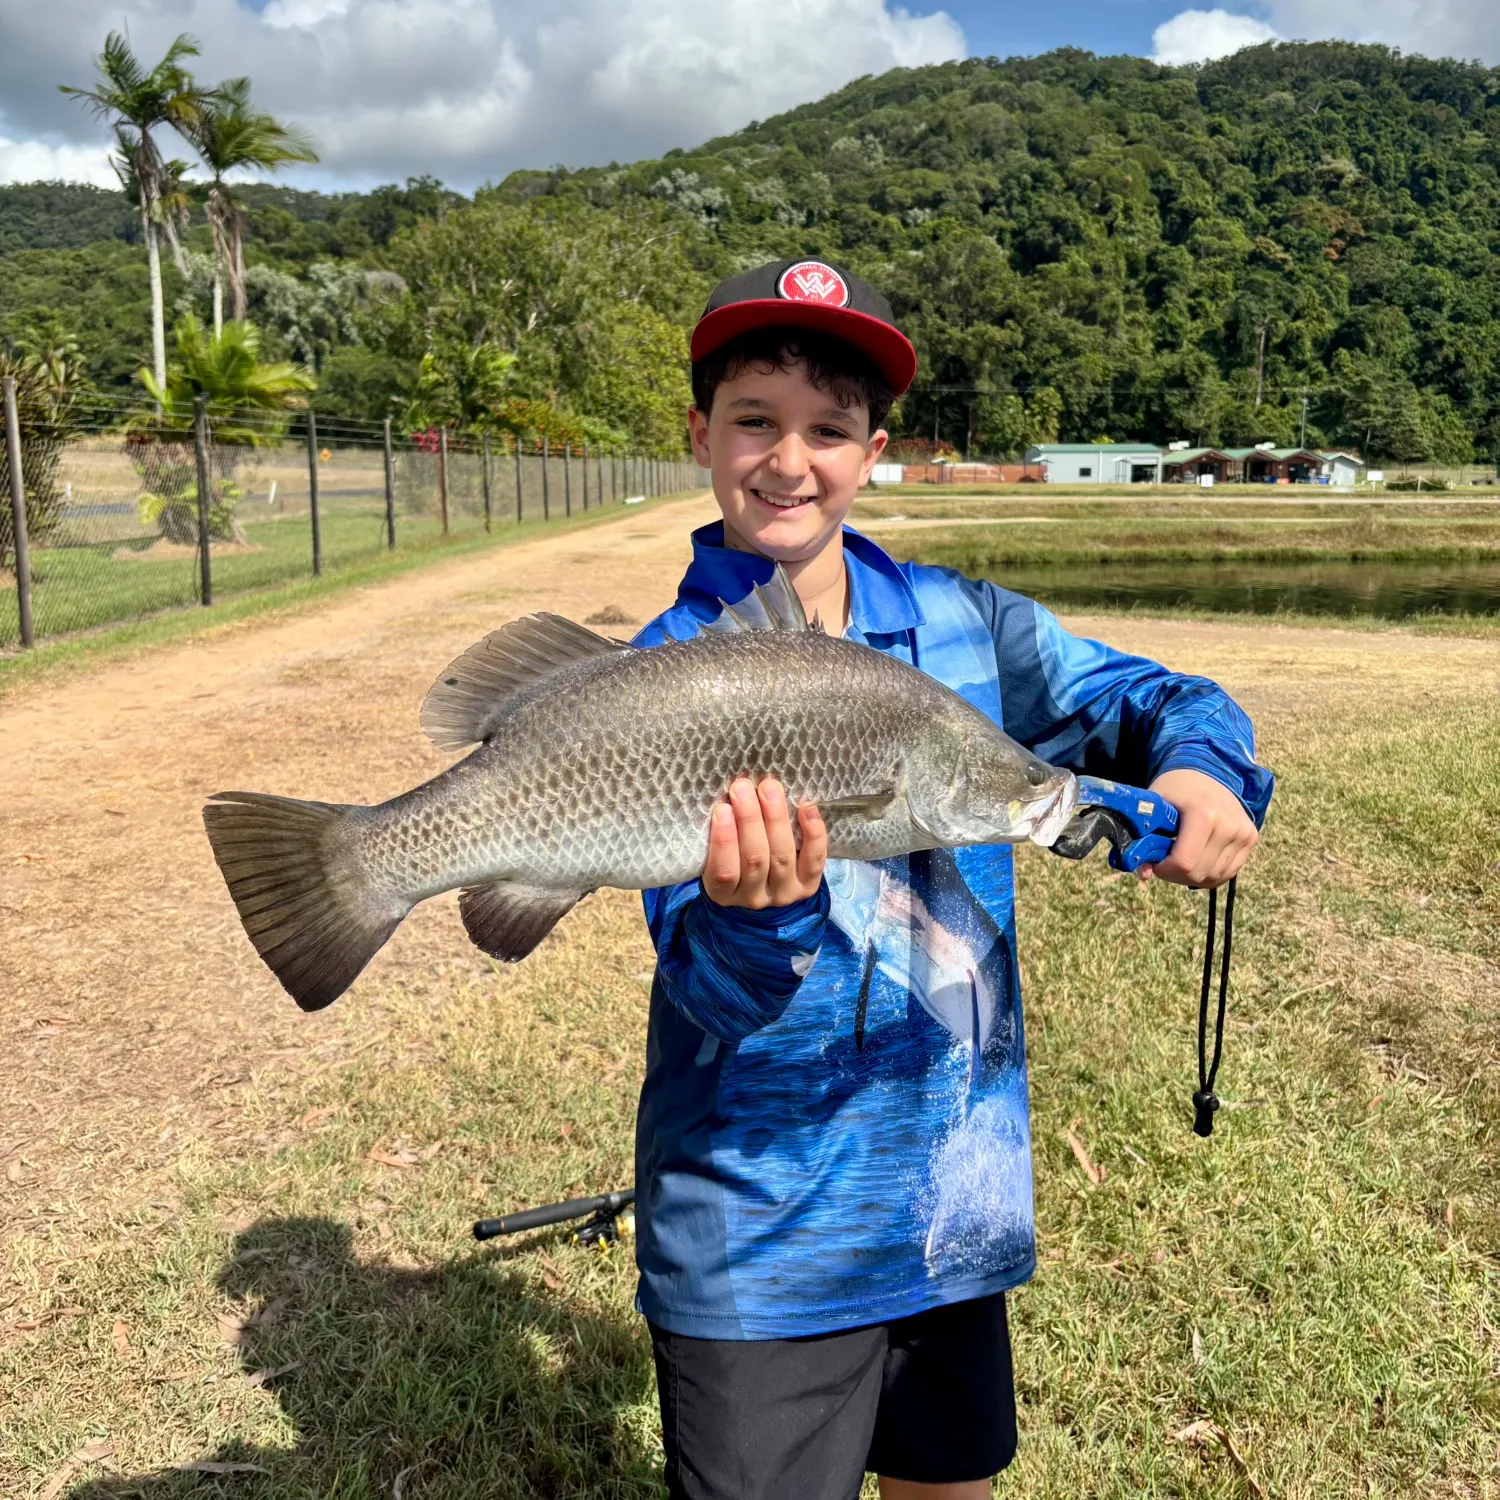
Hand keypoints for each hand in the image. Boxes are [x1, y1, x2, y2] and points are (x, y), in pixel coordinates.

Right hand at [702, 777, 827, 908]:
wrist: (762, 885)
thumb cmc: (731, 858)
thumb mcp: (714, 854)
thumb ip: (717, 834)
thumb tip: (727, 796)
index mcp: (722, 893)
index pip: (723, 872)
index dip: (724, 841)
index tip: (722, 809)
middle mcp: (753, 898)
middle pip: (755, 859)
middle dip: (749, 819)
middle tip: (743, 787)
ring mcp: (783, 894)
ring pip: (782, 856)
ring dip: (776, 818)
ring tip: (768, 788)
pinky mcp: (807, 887)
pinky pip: (814, 860)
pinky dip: (813, 834)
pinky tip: (805, 808)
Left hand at [1140, 768, 1258, 888]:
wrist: (1204, 773)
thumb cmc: (1174, 790)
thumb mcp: (1153, 807)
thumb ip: (1145, 839)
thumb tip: (1144, 875)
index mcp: (1203, 814)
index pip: (1184, 862)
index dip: (1165, 870)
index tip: (1155, 861)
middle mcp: (1229, 825)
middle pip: (1199, 873)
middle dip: (1176, 875)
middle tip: (1166, 862)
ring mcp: (1244, 833)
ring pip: (1215, 877)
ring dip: (1193, 877)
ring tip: (1182, 859)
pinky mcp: (1251, 838)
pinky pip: (1228, 872)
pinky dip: (1210, 874)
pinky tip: (1198, 861)